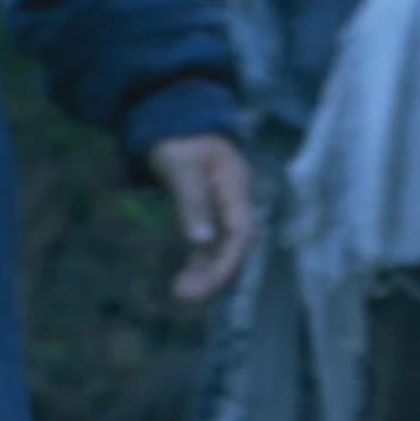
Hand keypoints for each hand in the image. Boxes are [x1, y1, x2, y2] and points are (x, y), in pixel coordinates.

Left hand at [149, 134, 255, 302]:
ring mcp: (223, 213)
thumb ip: (192, 202)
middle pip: (233, 249)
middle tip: (186, 297)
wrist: (178, 122)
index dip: (228, 261)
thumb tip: (201, 242)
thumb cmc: (181, 141)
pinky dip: (197, 265)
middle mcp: (235, 206)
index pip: (241, 234)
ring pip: (220, 251)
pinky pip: (207, 247)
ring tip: (181, 296)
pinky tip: (184, 282)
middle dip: (214, 276)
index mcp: (236, 190)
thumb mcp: (182, 167)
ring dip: (204, 275)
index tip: (208, 284)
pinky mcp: (208, 218)